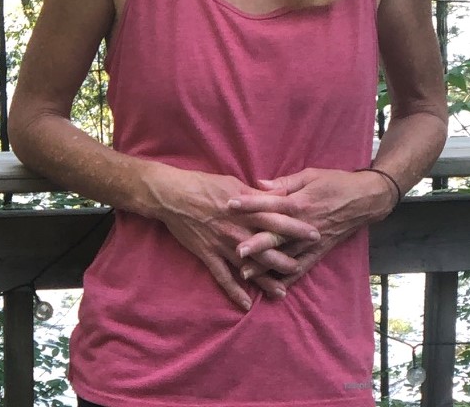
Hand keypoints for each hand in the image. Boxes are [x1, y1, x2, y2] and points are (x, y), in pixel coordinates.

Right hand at [145, 164, 319, 308]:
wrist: (174, 195)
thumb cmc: (205, 184)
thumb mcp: (234, 183)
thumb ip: (258, 194)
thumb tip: (280, 194)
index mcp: (247, 209)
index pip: (278, 219)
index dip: (297, 228)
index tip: (315, 234)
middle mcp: (238, 229)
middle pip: (267, 246)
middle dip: (286, 258)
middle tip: (302, 268)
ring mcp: (223, 244)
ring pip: (249, 265)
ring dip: (265, 280)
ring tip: (281, 292)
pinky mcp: (208, 254)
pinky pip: (223, 277)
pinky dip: (234, 292)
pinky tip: (246, 305)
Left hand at [228, 167, 393, 286]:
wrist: (364, 199)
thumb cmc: (335, 182)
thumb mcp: (310, 175)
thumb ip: (284, 182)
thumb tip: (259, 184)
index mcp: (300, 202)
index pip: (270, 203)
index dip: (249, 203)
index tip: (229, 204)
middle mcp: (303, 224)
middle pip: (275, 235)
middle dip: (255, 243)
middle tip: (235, 250)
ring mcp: (312, 240)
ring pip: (285, 255)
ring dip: (265, 265)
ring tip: (245, 273)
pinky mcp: (320, 251)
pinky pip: (302, 266)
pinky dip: (288, 277)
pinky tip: (274, 287)